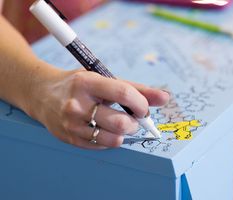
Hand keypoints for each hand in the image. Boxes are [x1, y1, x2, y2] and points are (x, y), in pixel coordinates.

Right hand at [29, 66, 169, 149]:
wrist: (42, 93)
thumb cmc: (79, 84)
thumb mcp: (104, 78)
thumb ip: (136, 89)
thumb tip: (165, 98)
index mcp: (87, 83)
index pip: (124, 94)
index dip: (141, 103)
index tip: (143, 108)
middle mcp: (77, 104)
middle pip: (121, 122)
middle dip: (135, 123)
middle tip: (133, 118)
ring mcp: (72, 124)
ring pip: (113, 139)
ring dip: (124, 134)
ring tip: (120, 124)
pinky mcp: (69, 139)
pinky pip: (101, 146)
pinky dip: (110, 139)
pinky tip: (105, 128)